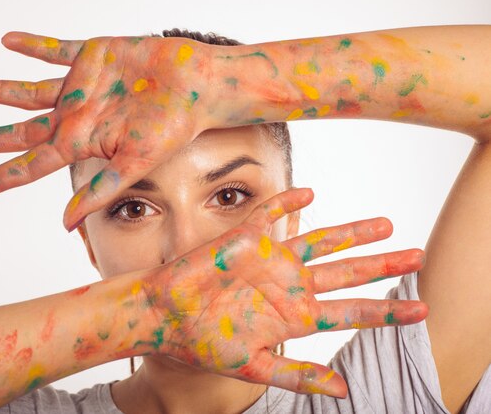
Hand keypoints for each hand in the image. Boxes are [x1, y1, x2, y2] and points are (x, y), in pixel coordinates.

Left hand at [0, 32, 218, 230]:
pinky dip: (33, 45)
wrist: (198, 86)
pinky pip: (56, 49)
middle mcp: (76, 117)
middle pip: (22, 130)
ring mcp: (82, 86)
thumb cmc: (173, 128)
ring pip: (30, 90)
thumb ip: (99, 190)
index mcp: (81, 143)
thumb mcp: (133, 164)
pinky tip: (8, 41)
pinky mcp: (93, 55)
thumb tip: (65, 225)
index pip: (30, 165)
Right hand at [140, 188, 426, 396]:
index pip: (351, 312)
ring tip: (385, 225)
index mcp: (294, 316)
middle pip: (345, 273)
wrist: (162, 315)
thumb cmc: (202, 343)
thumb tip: (344, 390)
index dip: (386, 311)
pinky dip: (289, 202)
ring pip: (320, 241)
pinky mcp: (245, 238)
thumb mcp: (253, 366)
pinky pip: (270, 213)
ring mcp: (269, 260)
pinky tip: (310, 193)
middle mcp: (288, 286)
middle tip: (417, 256)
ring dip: (351, 232)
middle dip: (382, 265)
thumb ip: (297, 374)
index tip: (420, 310)